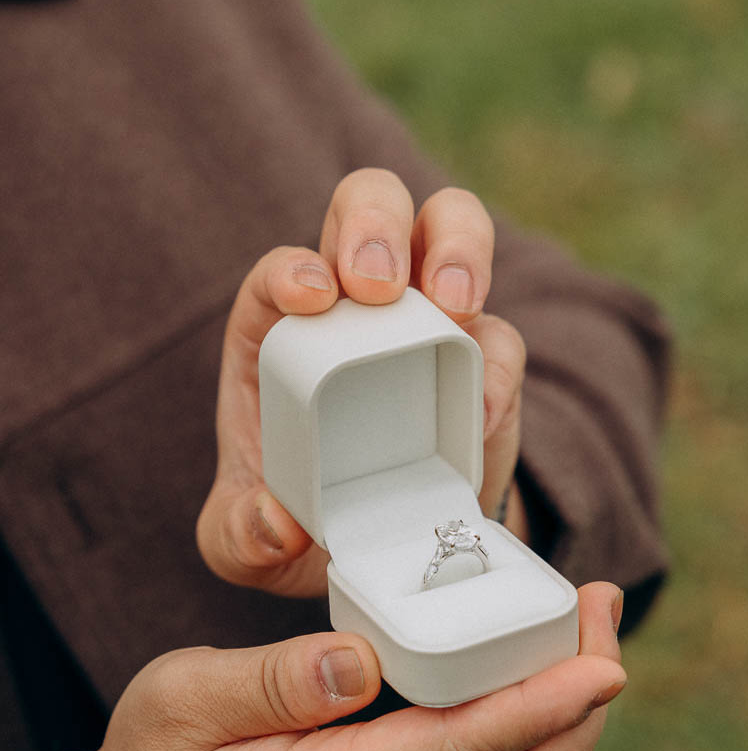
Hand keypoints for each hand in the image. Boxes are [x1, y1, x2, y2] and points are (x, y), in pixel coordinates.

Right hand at [58, 583, 622, 750]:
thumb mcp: (177, 705)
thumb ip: (271, 683)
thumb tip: (361, 658)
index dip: (539, 704)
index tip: (601, 659)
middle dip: (582, 704)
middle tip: (604, 612)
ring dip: (567, 721)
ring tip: (585, 633)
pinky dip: (533, 737)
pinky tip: (533, 678)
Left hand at [196, 168, 526, 596]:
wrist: (384, 545)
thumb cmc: (303, 519)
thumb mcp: (247, 544)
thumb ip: (242, 536)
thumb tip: (277, 525)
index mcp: (282, 329)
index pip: (284, 270)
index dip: (293, 267)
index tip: (310, 296)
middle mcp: (356, 304)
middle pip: (367, 205)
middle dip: (374, 224)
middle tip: (378, 286)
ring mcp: (426, 321)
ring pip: (449, 226)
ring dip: (456, 245)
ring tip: (454, 303)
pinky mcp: (485, 361)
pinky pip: (502, 336)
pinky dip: (497, 361)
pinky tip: (481, 408)